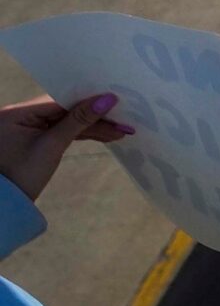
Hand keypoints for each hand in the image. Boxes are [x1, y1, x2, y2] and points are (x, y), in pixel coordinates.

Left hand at [1, 93, 131, 204]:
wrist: (7, 206)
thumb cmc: (24, 174)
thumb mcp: (52, 145)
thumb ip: (79, 120)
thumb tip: (108, 99)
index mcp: (17, 112)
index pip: (59, 99)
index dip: (88, 99)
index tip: (115, 100)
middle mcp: (21, 114)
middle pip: (64, 109)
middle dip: (94, 115)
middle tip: (123, 119)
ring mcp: (27, 126)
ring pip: (66, 120)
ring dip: (92, 126)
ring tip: (119, 131)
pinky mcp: (35, 137)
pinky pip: (61, 130)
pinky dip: (80, 133)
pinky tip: (104, 135)